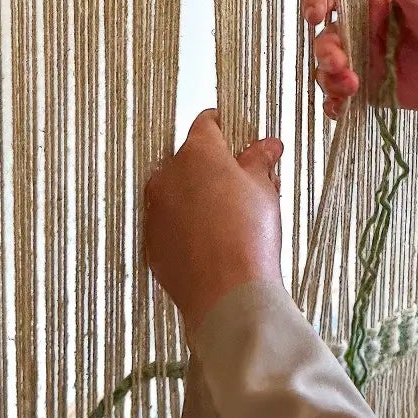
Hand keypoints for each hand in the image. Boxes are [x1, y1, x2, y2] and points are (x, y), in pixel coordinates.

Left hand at [145, 110, 283, 340]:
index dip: (223, 127)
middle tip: (241, 184)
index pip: (205, 124)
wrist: (228, 293)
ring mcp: (155, 210)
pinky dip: (185, 226)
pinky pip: (168, 224)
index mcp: (197, 153)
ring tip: (228, 217)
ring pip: (176, 192)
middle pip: (189, 160)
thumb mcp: (264, 189)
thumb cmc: (248, 236)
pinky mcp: (151, 242)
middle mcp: (167, 176)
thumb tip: (266, 146)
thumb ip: (259, 161)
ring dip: (196, 196)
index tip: (233, 134)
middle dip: (212, 167)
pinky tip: (210, 240)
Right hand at [303, 0, 417, 123]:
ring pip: (328, 69)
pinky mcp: (366, 87)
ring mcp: (361, 60)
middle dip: (326, 52)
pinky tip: (339, 108)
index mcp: (369, 3)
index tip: (315, 14)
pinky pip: (340, 96)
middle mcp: (359, 30)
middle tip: (341, 65)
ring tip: (352, 87)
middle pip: (326, 38)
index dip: (316, 2)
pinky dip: (334, 103)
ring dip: (330, 79)